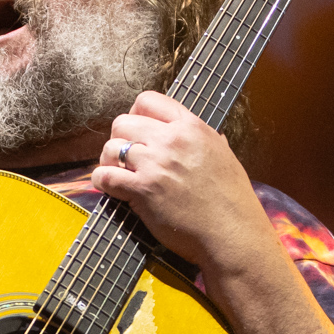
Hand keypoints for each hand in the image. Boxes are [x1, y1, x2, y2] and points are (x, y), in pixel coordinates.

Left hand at [89, 92, 268, 271]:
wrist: (232, 233)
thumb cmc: (232, 201)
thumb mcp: (223, 155)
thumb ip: (203, 140)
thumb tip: (193, 133)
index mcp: (192, 127)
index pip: (148, 100)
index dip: (135, 114)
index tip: (136, 130)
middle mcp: (171, 140)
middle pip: (123, 122)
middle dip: (119, 138)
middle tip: (125, 156)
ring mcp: (156, 164)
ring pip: (110, 147)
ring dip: (108, 160)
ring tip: (117, 172)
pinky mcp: (143, 189)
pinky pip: (105, 175)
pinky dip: (101, 180)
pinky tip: (108, 186)